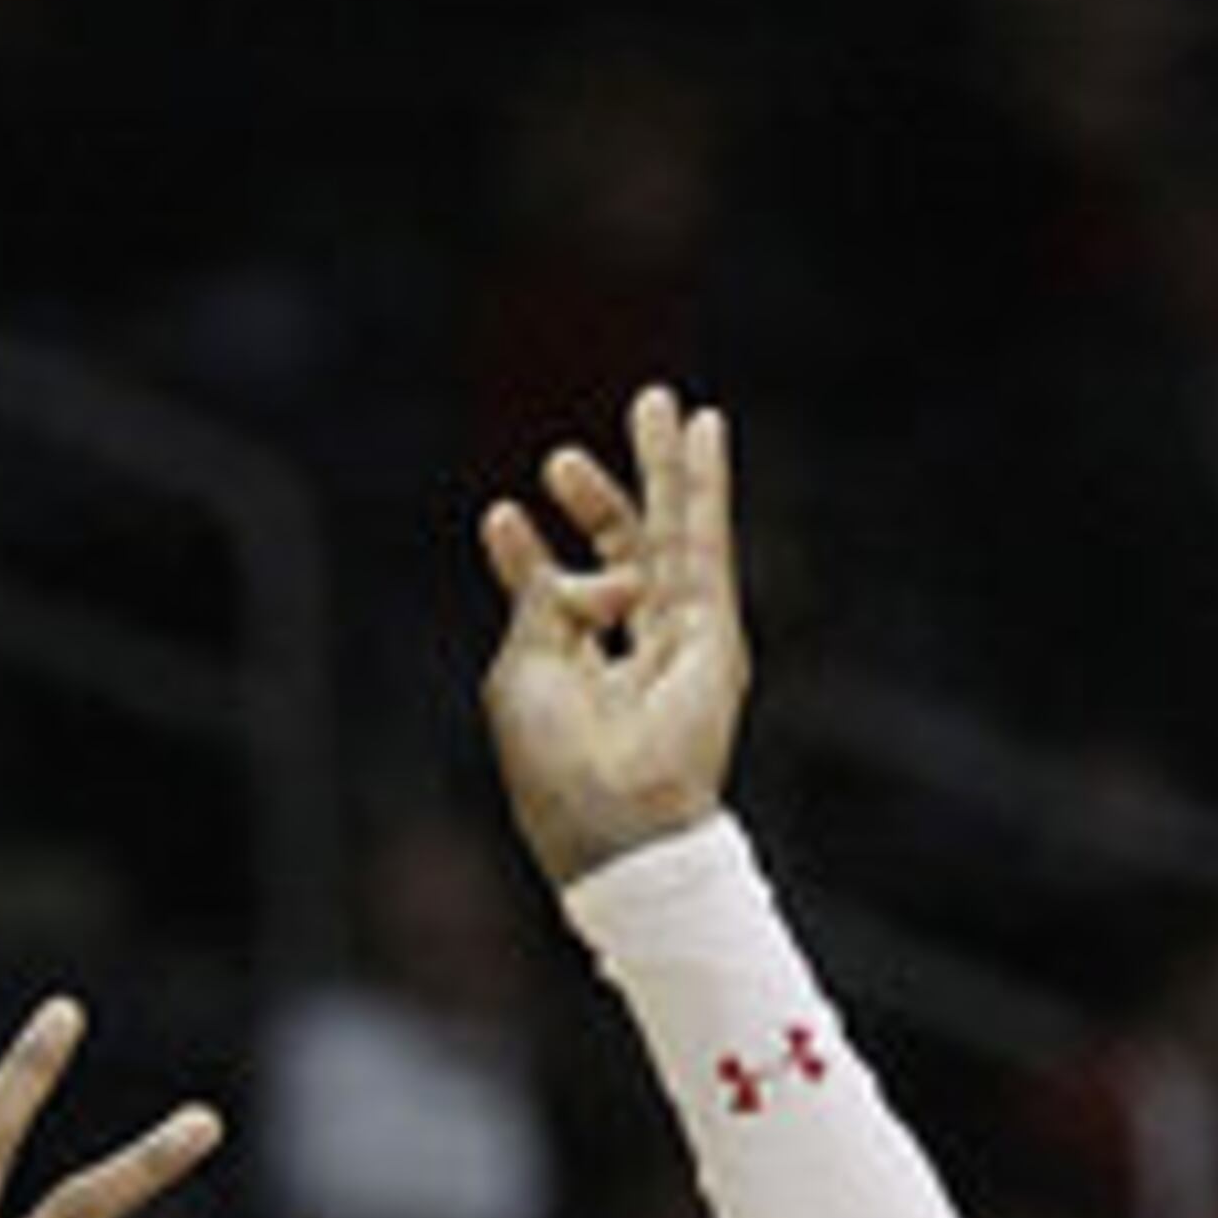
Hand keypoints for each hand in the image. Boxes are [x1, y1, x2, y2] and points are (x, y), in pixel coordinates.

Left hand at [478, 386, 748, 890]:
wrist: (618, 816)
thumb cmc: (557, 762)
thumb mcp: (522, 669)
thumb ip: (543, 601)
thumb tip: (590, 569)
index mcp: (573, 679)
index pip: (553, 600)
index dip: (525, 557)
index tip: (502, 517)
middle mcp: (629, 659)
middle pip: (618, 560)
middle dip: (597, 500)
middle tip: (569, 454)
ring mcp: (677, 646)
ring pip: (668, 540)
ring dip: (660, 470)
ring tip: (656, 401)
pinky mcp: (715, 633)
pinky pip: (706, 544)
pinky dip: (704, 486)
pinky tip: (705, 432)